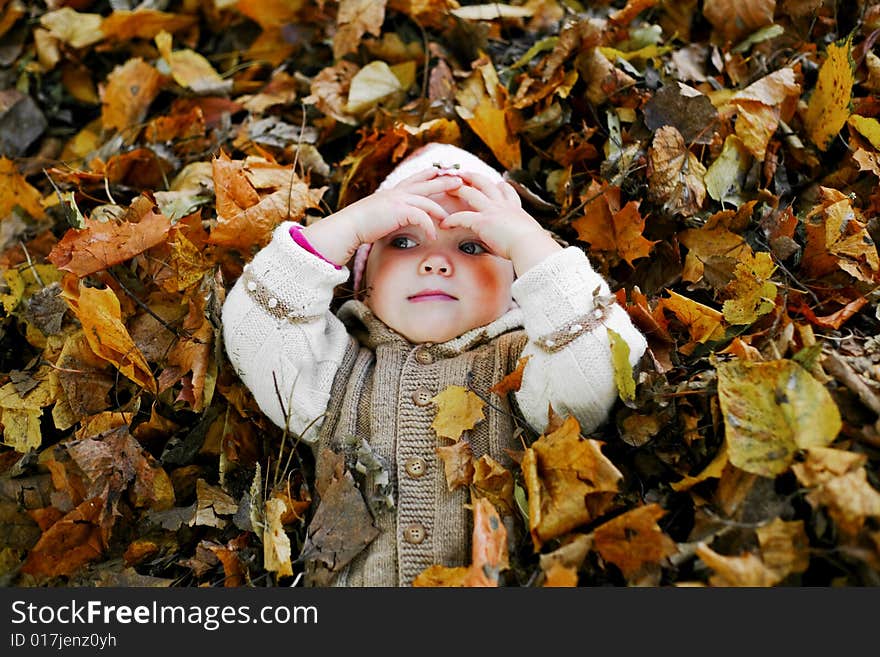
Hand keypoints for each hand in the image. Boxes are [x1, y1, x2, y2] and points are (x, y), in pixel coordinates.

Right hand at [301, 169, 461, 265]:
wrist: (350, 226)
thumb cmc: (361, 224)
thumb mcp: (378, 214)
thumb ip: (390, 212)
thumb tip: (394, 219)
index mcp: (393, 192)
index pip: (414, 178)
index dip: (428, 174)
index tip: (440, 171)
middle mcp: (397, 192)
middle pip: (426, 183)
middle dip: (444, 181)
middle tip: (460, 179)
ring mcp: (399, 200)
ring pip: (427, 201)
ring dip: (440, 210)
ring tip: (450, 218)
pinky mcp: (400, 211)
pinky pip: (421, 217)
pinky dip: (429, 227)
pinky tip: (432, 236)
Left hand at [439, 171, 560, 274]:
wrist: (530, 245)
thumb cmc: (534, 245)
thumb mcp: (533, 235)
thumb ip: (529, 235)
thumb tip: (541, 242)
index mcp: (515, 209)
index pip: (507, 192)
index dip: (501, 186)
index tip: (497, 183)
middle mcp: (502, 206)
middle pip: (485, 184)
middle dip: (473, 177)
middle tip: (462, 174)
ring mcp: (492, 211)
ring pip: (470, 193)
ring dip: (457, 189)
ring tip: (446, 189)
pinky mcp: (482, 221)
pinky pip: (461, 217)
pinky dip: (451, 220)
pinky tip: (444, 224)